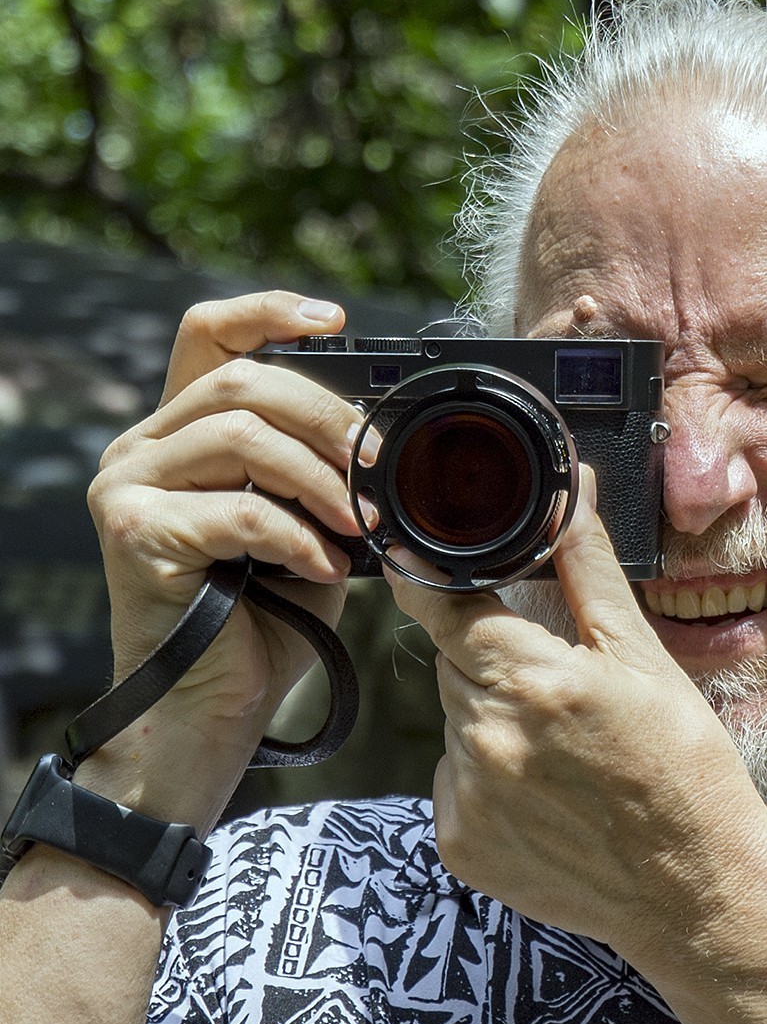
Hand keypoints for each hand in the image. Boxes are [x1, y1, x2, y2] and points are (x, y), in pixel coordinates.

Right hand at [83, 292, 367, 821]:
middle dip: (330, 417)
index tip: (339, 321)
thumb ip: (321, 474)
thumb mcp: (308, 528)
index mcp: (184, 433)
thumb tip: (382, 437)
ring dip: (322, 480)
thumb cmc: (264, 621)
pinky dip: (298, 536)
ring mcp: (127, 485)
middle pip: (245, 379)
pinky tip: (325, 569)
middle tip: (379, 467)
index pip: (211, 334)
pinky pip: (238, 509)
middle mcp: (144, 446)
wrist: (211, 712)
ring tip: (360, 527)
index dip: (272, 311)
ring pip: (243, 434)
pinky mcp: (132, 533)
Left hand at [385, 466, 766, 955]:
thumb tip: (568, 492)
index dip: (429, 576)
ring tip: (562, 743)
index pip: (441, 604)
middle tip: (555, 679)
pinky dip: (485, 772)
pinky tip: (545, 790)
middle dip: (489, 654)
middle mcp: (485, 738)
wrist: (699, 889)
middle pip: (452, 662)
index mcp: (530, 680)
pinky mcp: (460, 846)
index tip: (424, 563)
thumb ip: (588, 568)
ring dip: (490, 713)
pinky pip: (453, 779)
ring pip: (453, 718)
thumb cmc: (685, 766)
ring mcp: (467, 798)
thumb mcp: (643, 657)